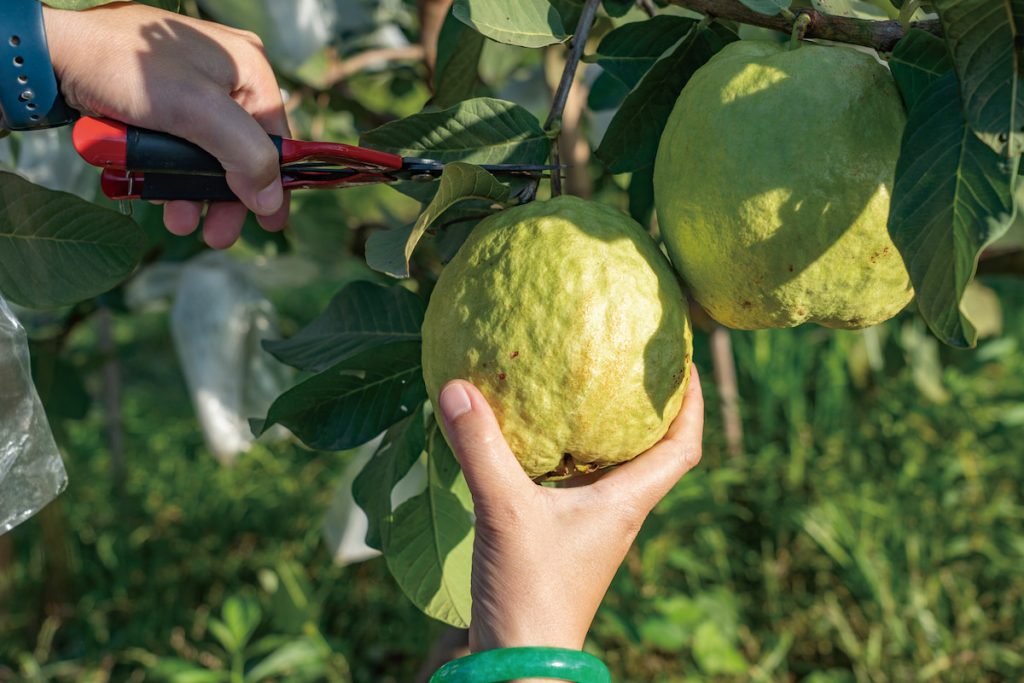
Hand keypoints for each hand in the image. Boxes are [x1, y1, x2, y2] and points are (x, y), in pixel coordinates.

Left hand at [42, 2, 289, 247]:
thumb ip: (245, 155)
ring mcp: (195, 94)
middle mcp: (228, 81)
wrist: (56, 51)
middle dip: (226, 198)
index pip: (276, 137)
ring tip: (179, 223)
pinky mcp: (164, 106)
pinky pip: (179, 149)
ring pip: (208, 157)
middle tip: (217, 236)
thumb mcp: (198, 111)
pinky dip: (170, 176)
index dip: (273, 183)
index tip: (269, 224)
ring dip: (194, 195)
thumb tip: (271, 200)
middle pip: (242, 154)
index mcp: (249, 70)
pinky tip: (158, 195)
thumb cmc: (129, 67)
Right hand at [437, 365, 703, 652]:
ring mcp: (589, 526)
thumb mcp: (505, 512)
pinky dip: (564, 454)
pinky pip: (572, 483)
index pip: (683, 447)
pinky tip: (532, 437)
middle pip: (652, 451)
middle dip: (651, 407)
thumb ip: (482, 449)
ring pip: (610, 467)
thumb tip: (458, 387)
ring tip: (586, 387)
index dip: (694, 403)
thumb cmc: (532, 592)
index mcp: (625, 502)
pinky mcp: (560, 537)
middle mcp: (616, 511)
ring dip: (607, 430)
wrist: (519, 659)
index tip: (688, 363)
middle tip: (632, 363)